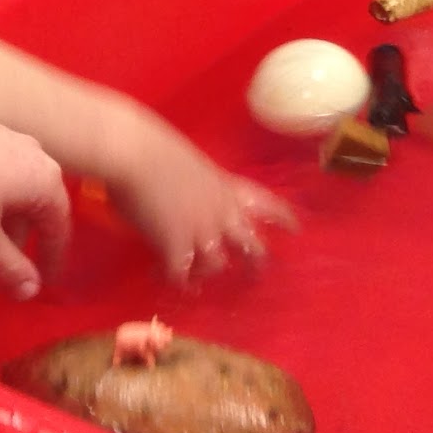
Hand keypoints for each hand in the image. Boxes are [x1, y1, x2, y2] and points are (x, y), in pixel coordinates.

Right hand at [105, 108, 299, 284]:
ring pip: (216, 265)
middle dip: (255, 263)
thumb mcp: (192, 169)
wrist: (135, 151)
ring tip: (198, 281)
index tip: (297, 230)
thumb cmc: (156, 150)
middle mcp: (221, 211)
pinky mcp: (176, 245)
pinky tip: (168, 281)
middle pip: (250, 245)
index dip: (282, 217)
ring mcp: (201, 230)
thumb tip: (193, 207)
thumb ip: (201, 191)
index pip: (265, 202)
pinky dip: (177, 281)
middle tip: (256, 277)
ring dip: (206, 273)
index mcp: (227, 187)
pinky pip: (182, 275)